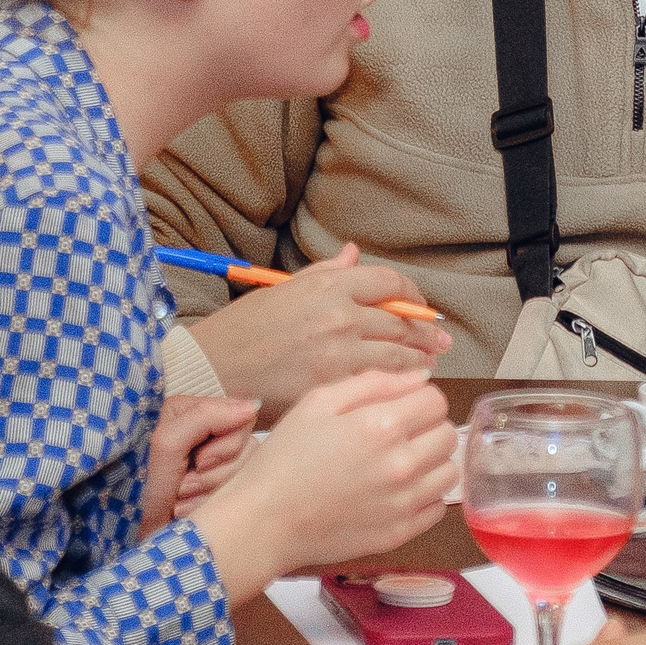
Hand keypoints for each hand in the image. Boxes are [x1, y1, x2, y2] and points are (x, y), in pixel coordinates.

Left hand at [139, 393, 258, 537]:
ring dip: (209, 492)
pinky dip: (208, 505)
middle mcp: (200, 436)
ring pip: (242, 473)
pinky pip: (234, 495)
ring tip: (179, 501)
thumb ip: (207, 417)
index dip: (226, 443)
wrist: (120, 536)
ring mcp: (207, 467)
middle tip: (183, 484)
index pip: (239, 416)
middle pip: (245, 447)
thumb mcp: (166, 444)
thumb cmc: (133, 488)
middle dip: (215, 473)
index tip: (201, 461)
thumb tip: (251, 407)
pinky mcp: (210, 493)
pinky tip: (185, 511)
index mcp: (188, 414)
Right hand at [184, 243, 450, 422]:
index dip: (413, 296)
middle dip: (424, 334)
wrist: (206, 373)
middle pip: (400, 322)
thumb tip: (354, 255)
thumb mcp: (281, 290)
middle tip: (439, 342)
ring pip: (396, 358)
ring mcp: (337, 355)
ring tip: (427, 366)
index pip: (390, 283)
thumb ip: (325, 274)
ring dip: (417, 362)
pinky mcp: (331, 389)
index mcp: (327, 287)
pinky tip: (399, 390)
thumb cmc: (240, 332)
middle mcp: (338, 316)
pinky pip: (375, 387)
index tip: (420, 307)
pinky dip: (393, 388)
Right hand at [188, 368, 456, 594]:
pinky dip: (425, 496)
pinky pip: (437, 508)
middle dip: (428, 427)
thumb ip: (373, 383)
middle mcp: (402, 465)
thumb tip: (419, 378)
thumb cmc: (284, 459)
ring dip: (431, 462)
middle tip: (397, 434)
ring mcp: (404, 503)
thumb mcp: (318, 402)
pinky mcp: (400, 533)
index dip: (418, 398)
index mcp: (382, 426)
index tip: (399, 406)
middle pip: (448, 434)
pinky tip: (396, 491)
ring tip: (398, 463)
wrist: (264, 522)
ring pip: (448, 471)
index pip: (437, 401)